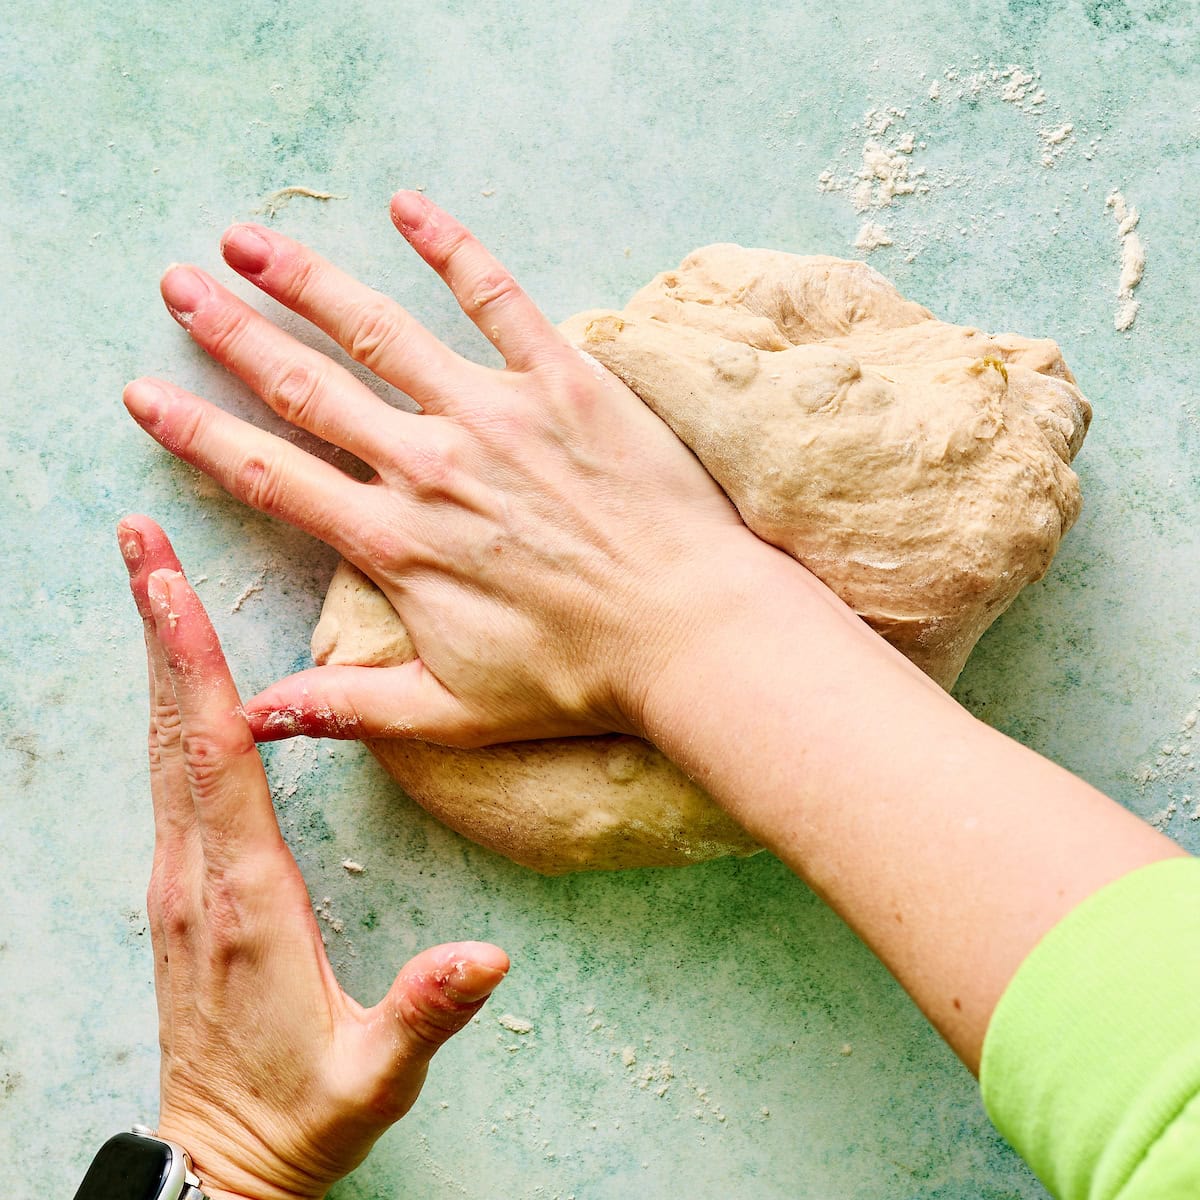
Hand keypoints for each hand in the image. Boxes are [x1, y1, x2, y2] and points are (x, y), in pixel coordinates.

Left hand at [118, 516, 508, 1199]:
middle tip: (137, 538)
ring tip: (148, 575)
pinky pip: (167, 772)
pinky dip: (168, 704)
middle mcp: (195, 873)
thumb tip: (486, 956)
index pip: (215, 759)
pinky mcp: (178, 886)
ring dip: (156, 654)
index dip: (195, 667)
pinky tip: (176, 670)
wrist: (220, 1161)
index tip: (169, 586)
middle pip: (171, 726)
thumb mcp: (371, 1075)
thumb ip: (424, 1009)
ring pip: (161, 742)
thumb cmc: (299, 1113)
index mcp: (244, 899)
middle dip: (156, 626)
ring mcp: (176, 878)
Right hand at [124, 192, 757, 748]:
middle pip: (305, 386)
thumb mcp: (451, 713)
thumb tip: (255, 719)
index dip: (198, 433)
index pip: (269, 476)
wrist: (688, 633)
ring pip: (378, 331)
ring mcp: (495, 416)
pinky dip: (451, 249)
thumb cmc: (576, 677)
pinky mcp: (564, 383)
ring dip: (305, 280)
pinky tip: (408, 206)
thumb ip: (347, 707)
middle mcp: (430, 467)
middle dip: (230, 334)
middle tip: (179, 285)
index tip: (147, 395)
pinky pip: (498, 298)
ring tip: (249, 240)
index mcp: (395, 541)